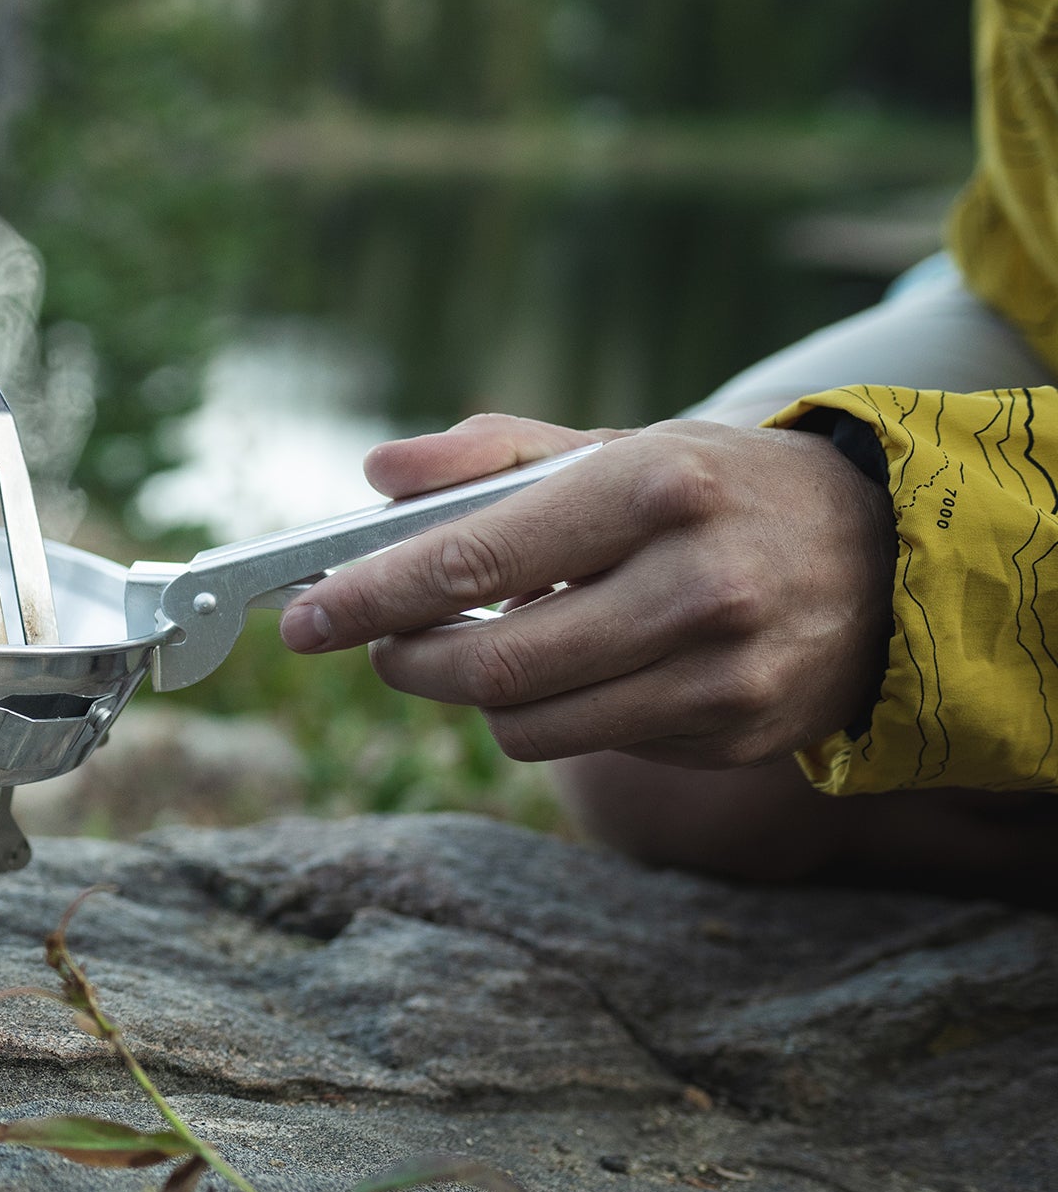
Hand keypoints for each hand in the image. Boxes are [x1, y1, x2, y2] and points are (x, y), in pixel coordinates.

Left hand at [276, 413, 894, 768]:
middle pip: (489, 666)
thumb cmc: (719, 494)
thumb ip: (493, 455)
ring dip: (476, 695)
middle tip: (382, 644)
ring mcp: (720, 672)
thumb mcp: (621, 446)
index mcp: (655, 489)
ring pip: (528, 723)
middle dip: (407, 661)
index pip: (474, 562)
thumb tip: (377, 475)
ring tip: (484, 648)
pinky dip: (558, 713)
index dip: (370, 598)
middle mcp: (694, 585)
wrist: (889, 560)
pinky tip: (586, 668)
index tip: (302, 618)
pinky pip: (592, 744)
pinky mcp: (732, 734)